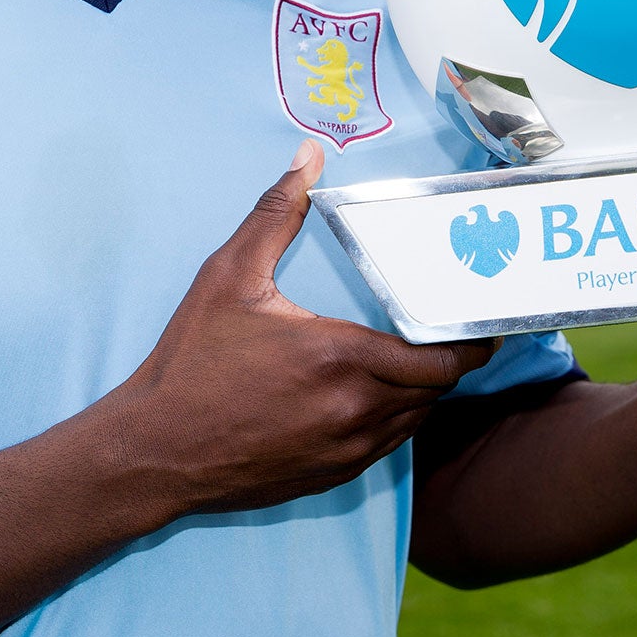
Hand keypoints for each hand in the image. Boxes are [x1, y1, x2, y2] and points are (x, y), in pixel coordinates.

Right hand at [110, 140, 495, 513]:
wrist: (156, 450)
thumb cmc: (191, 362)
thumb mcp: (228, 276)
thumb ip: (276, 213)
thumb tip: (308, 158)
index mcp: (341, 356)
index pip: (442, 358)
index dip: (471, 342)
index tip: (480, 322)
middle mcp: (355, 409)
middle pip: (438, 389)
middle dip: (448, 360)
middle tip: (446, 329)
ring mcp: (346, 450)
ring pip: (416, 420)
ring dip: (423, 391)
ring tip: (413, 357)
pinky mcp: (332, 477)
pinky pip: (387, 446)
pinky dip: (393, 419)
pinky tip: (371, 393)